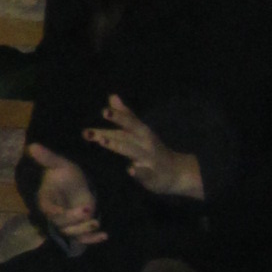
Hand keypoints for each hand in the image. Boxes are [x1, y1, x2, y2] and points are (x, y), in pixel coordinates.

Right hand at [26, 142, 106, 247]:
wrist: (78, 184)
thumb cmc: (66, 174)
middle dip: (74, 218)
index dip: (54, 211)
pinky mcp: (79, 229)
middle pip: (61, 224)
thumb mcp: (60, 164)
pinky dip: (93, 240)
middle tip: (88, 208)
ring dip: (84, 230)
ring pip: (72, 234)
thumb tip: (32, 146)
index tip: (60, 210)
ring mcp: (67, 224)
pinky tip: (104, 235)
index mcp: (46, 200)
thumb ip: (47, 158)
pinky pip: (83, 240)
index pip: (47, 209)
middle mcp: (54, 216)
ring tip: (96, 222)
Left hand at [83, 95, 203, 199]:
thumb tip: (112, 96)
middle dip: (113, 127)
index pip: (128, 121)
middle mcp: (146, 142)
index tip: (103, 111)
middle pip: (128, 133)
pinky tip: (131, 170)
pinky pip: (146, 173)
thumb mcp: (140, 131)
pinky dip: (139, 171)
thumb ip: (125, 115)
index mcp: (141, 132)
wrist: (177, 172)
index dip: (117, 116)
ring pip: (133, 151)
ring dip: (118, 145)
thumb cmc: (152, 149)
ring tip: (102, 141)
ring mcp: (150, 158)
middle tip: (94, 123)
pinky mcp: (153, 175)